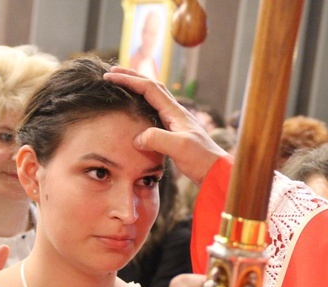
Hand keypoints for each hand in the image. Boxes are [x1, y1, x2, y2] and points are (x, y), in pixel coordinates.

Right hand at [103, 67, 227, 185]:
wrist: (217, 173)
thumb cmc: (202, 160)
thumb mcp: (179, 148)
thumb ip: (158, 139)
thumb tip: (138, 138)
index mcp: (176, 112)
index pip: (150, 88)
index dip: (129, 80)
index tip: (110, 76)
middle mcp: (176, 113)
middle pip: (152, 87)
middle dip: (132, 77)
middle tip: (113, 73)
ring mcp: (176, 123)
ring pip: (155, 98)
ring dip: (138, 89)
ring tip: (123, 86)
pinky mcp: (175, 134)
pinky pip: (156, 113)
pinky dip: (143, 106)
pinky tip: (137, 112)